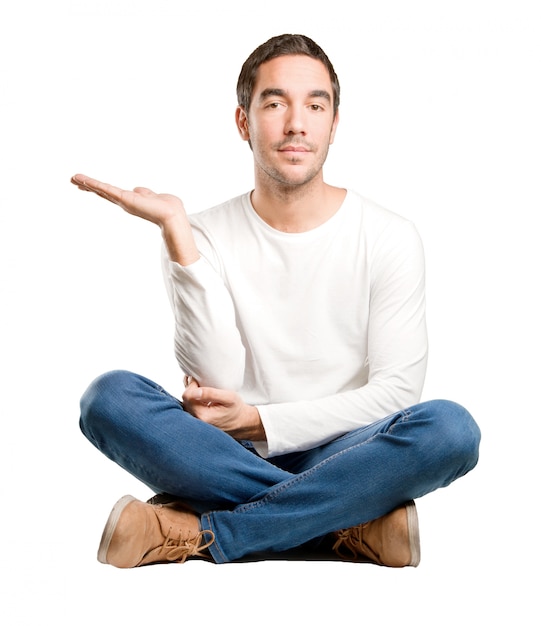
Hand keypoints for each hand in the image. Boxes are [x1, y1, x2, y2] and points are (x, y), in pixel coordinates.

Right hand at [70, 173, 198, 264]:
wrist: (172, 215)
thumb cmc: (167, 207)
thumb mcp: (152, 196)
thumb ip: (144, 193)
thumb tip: (138, 189)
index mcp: (130, 200)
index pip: (111, 192)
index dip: (99, 188)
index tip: (87, 184)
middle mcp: (124, 202)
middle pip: (102, 191)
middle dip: (88, 185)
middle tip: (73, 180)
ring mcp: (122, 201)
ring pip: (102, 190)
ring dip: (88, 183)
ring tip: (73, 178)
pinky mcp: (123, 199)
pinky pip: (106, 189)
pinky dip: (95, 184)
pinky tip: (84, 180)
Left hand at [182, 379, 265, 440]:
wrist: (240, 422)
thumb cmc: (236, 409)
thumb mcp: (229, 398)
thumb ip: (211, 393)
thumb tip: (194, 391)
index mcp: (203, 415)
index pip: (188, 395)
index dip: (192, 383)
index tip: (200, 378)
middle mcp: (196, 420)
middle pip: (185, 399)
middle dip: (191, 387)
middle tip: (201, 380)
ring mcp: (196, 421)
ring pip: (186, 402)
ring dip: (191, 392)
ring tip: (201, 386)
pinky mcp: (197, 420)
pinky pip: (189, 406)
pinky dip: (193, 398)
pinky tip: (200, 394)